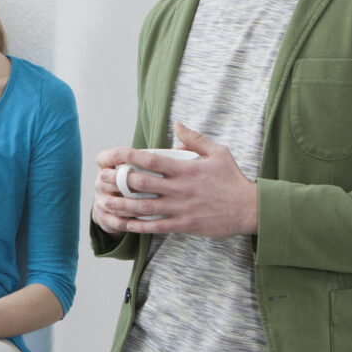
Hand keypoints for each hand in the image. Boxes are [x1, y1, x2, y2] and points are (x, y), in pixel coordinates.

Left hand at [92, 124, 258, 238]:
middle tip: (101, 178)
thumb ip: (195, 139)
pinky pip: (157, 226)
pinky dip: (139, 226)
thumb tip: (177, 125)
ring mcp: (181, 208)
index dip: (128, 156)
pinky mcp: (185, 224)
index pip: (151, 159)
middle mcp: (180, 188)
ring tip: (105, 202)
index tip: (113, 154)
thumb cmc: (233, 179)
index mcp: (186, 169)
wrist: (250, 209)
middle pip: (141, 184)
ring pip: (145, 207)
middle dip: (118, 181)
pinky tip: (125, 224)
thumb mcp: (218, 152)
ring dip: (122, 205)